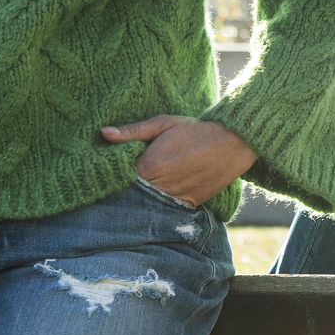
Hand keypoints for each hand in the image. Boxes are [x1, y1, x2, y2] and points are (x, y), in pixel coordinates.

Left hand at [99, 116, 256, 206]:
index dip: (112, 175)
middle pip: (129, 196)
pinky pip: (164, 211)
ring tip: (137, 192)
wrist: (232, 143)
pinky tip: (155, 197)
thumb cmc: (194, 130)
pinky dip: (157, 206)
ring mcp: (174, 199)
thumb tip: (103, 133)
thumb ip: (132, 131)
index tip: (107, 171)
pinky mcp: (187, 207)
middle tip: (115, 187)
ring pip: (145, 206)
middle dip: (122, 191)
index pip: (118, 177)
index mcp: (149, 165)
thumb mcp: (163, 123)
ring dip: (138, 201)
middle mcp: (160, 187)